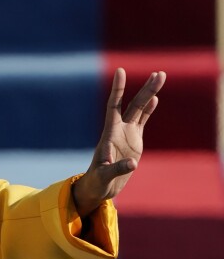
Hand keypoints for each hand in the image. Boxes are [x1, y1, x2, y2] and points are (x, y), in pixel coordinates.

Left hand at [72, 68, 165, 216]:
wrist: (100, 187)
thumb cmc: (97, 182)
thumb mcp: (104, 176)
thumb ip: (117, 169)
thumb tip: (133, 163)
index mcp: (109, 134)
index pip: (114, 105)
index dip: (118, 89)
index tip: (120, 71)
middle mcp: (119, 129)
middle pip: (133, 105)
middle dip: (146, 89)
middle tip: (160, 73)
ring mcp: (127, 134)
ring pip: (140, 110)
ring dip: (150, 94)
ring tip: (160, 77)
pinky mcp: (134, 141)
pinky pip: (142, 122)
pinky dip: (149, 110)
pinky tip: (155, 99)